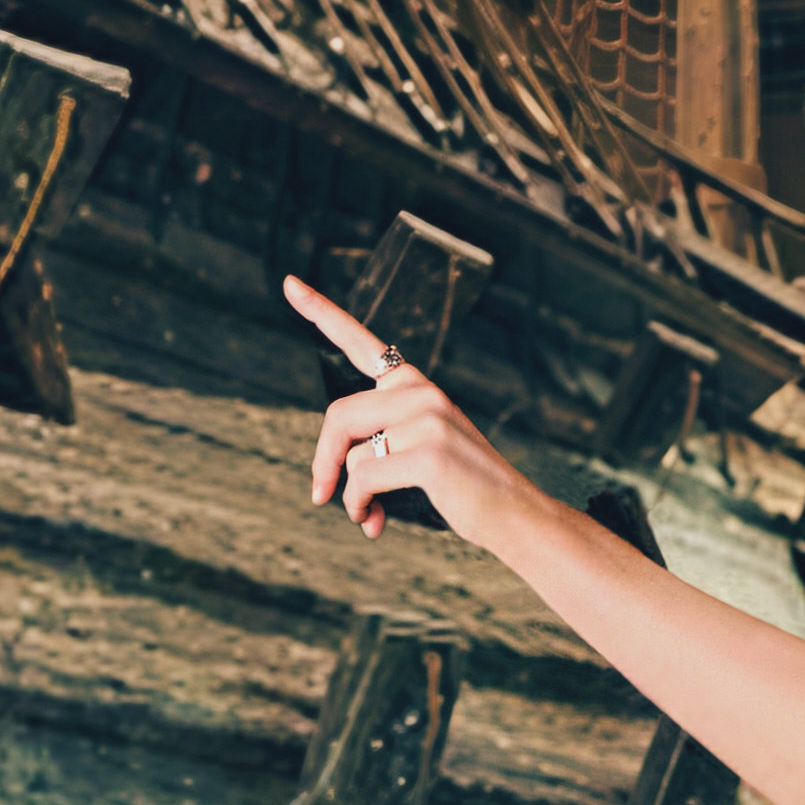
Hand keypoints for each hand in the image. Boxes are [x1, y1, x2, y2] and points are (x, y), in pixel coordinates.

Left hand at [278, 275, 559, 543]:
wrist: (515, 514)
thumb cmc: (463, 487)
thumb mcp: (420, 449)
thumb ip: (379, 445)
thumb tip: (328, 484)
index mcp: (414, 385)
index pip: (361, 342)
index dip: (321, 313)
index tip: (290, 284)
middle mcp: (420, 392)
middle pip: (338, 416)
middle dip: (323, 460)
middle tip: (319, 495)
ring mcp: (427, 419)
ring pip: (351, 453)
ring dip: (349, 494)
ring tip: (367, 513)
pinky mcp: (428, 452)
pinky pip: (363, 479)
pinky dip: (359, 506)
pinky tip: (373, 521)